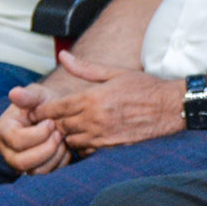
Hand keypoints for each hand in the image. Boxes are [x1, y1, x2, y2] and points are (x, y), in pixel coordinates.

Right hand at [0, 90, 69, 175]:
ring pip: (35, 172)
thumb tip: (14, 93)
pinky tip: (65, 147)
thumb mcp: (38, 95)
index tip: (51, 122)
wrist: (56, 114)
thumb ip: (27, 96)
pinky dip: (60, 163)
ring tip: (62, 139)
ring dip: (55, 156)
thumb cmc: (45, 103)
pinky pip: (47, 174)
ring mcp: (19, 162)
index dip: (38, 134)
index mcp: (4, 129)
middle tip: (59, 134)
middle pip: (21, 162)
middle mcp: (7, 149)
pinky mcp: (34, 169)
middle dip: (46, 149)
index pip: (17, 140)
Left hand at [35, 51, 183, 153]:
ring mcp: (103, 134)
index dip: (41, 110)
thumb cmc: (143, 86)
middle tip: (47, 121)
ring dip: (66, 135)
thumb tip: (63, 56)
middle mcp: (94, 118)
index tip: (36, 110)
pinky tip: (84, 136)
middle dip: (51, 123)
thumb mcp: (114, 72)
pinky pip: (86, 149)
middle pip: (59, 125)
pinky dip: (81, 144)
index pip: (55, 108)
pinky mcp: (111, 146)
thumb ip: (85, 68)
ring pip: (70, 140)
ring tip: (66, 129)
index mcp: (92, 97)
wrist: (170, 107)